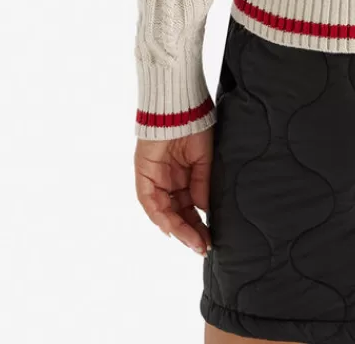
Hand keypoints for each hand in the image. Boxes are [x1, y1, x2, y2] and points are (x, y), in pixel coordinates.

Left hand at [134, 128, 212, 254]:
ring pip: (163, 212)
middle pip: (177, 214)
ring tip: (193, 241)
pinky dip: (159, 215)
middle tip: (202, 247)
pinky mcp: (143, 175)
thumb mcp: (204, 161)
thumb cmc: (196, 127)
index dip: (199, 225)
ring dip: (177, 228)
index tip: (210, 240)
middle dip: (189, 232)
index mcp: (184, 178)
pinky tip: (171, 227)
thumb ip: (202, 186)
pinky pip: (149, 200)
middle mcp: (168, 182)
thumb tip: (204, 211)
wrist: (180, 108)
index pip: (190, 209)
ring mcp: (155, 179)